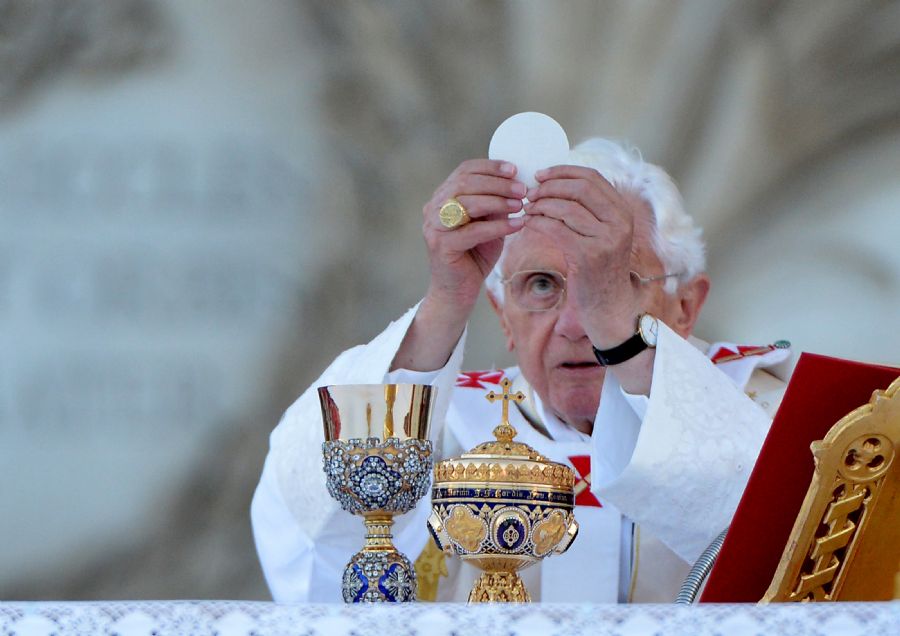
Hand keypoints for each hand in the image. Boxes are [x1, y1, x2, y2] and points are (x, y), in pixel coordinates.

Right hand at [422, 159, 525, 314]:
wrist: (458, 292)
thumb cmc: (475, 256)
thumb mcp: (488, 223)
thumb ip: (495, 204)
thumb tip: (516, 183)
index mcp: (443, 198)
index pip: (464, 171)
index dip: (490, 167)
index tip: (515, 170)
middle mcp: (434, 208)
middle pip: (464, 183)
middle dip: (497, 183)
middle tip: (522, 190)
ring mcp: (434, 227)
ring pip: (466, 203)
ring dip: (498, 201)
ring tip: (521, 205)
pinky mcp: (441, 246)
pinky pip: (472, 231)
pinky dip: (497, 226)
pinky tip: (517, 225)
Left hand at [523, 165, 638, 340]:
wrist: (608, 307)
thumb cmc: (598, 269)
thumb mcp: (601, 235)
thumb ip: (587, 211)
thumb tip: (554, 184)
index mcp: (623, 211)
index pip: (592, 177)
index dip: (563, 171)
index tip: (541, 174)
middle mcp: (619, 221)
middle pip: (579, 188)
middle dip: (550, 186)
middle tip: (530, 192)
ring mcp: (606, 238)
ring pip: (566, 208)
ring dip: (541, 205)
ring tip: (527, 209)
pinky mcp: (589, 256)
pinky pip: (556, 229)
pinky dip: (538, 222)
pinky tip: (528, 223)